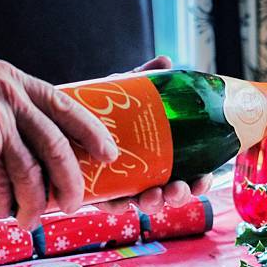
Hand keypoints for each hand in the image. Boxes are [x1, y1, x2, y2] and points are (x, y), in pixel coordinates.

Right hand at [0, 58, 118, 229]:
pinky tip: (6, 210)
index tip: (110, 155)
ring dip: (36, 204)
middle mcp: (9, 100)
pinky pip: (2, 186)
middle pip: (56, 148)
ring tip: (32, 219)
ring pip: (30, 174)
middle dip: (70, 183)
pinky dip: (6, 204)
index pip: (67, 108)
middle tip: (74, 203)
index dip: (93, 134)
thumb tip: (52, 149)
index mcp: (19, 84)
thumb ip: (21, 109)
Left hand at [94, 56, 212, 214]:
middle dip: (179, 196)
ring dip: (155, 203)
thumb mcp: (126, 93)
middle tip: (177, 188)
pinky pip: (112, 205)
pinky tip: (122, 201)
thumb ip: (146, 80)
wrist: (63, 117)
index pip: (190, 174)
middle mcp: (149, 175)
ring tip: (153, 196)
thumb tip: (166, 61)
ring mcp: (126, 187)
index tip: (204, 178)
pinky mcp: (101, 193)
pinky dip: (119, 205)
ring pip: (146, 203)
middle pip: (172, 194)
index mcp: (163, 157)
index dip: (201, 181)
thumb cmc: (103, 109)